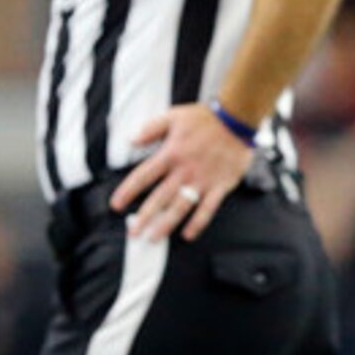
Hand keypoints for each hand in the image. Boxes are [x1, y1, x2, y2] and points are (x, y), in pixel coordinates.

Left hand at [111, 105, 255, 243]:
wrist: (237, 119)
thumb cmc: (204, 118)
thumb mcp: (173, 116)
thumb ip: (151, 129)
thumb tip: (131, 141)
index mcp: (170, 154)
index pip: (143, 176)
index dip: (128, 192)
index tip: (116, 205)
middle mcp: (184, 170)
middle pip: (160, 198)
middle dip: (144, 217)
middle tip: (132, 233)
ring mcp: (203, 180)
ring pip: (181, 207)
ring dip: (167, 224)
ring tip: (154, 238)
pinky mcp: (220, 186)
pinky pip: (208, 208)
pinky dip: (198, 223)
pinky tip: (188, 235)